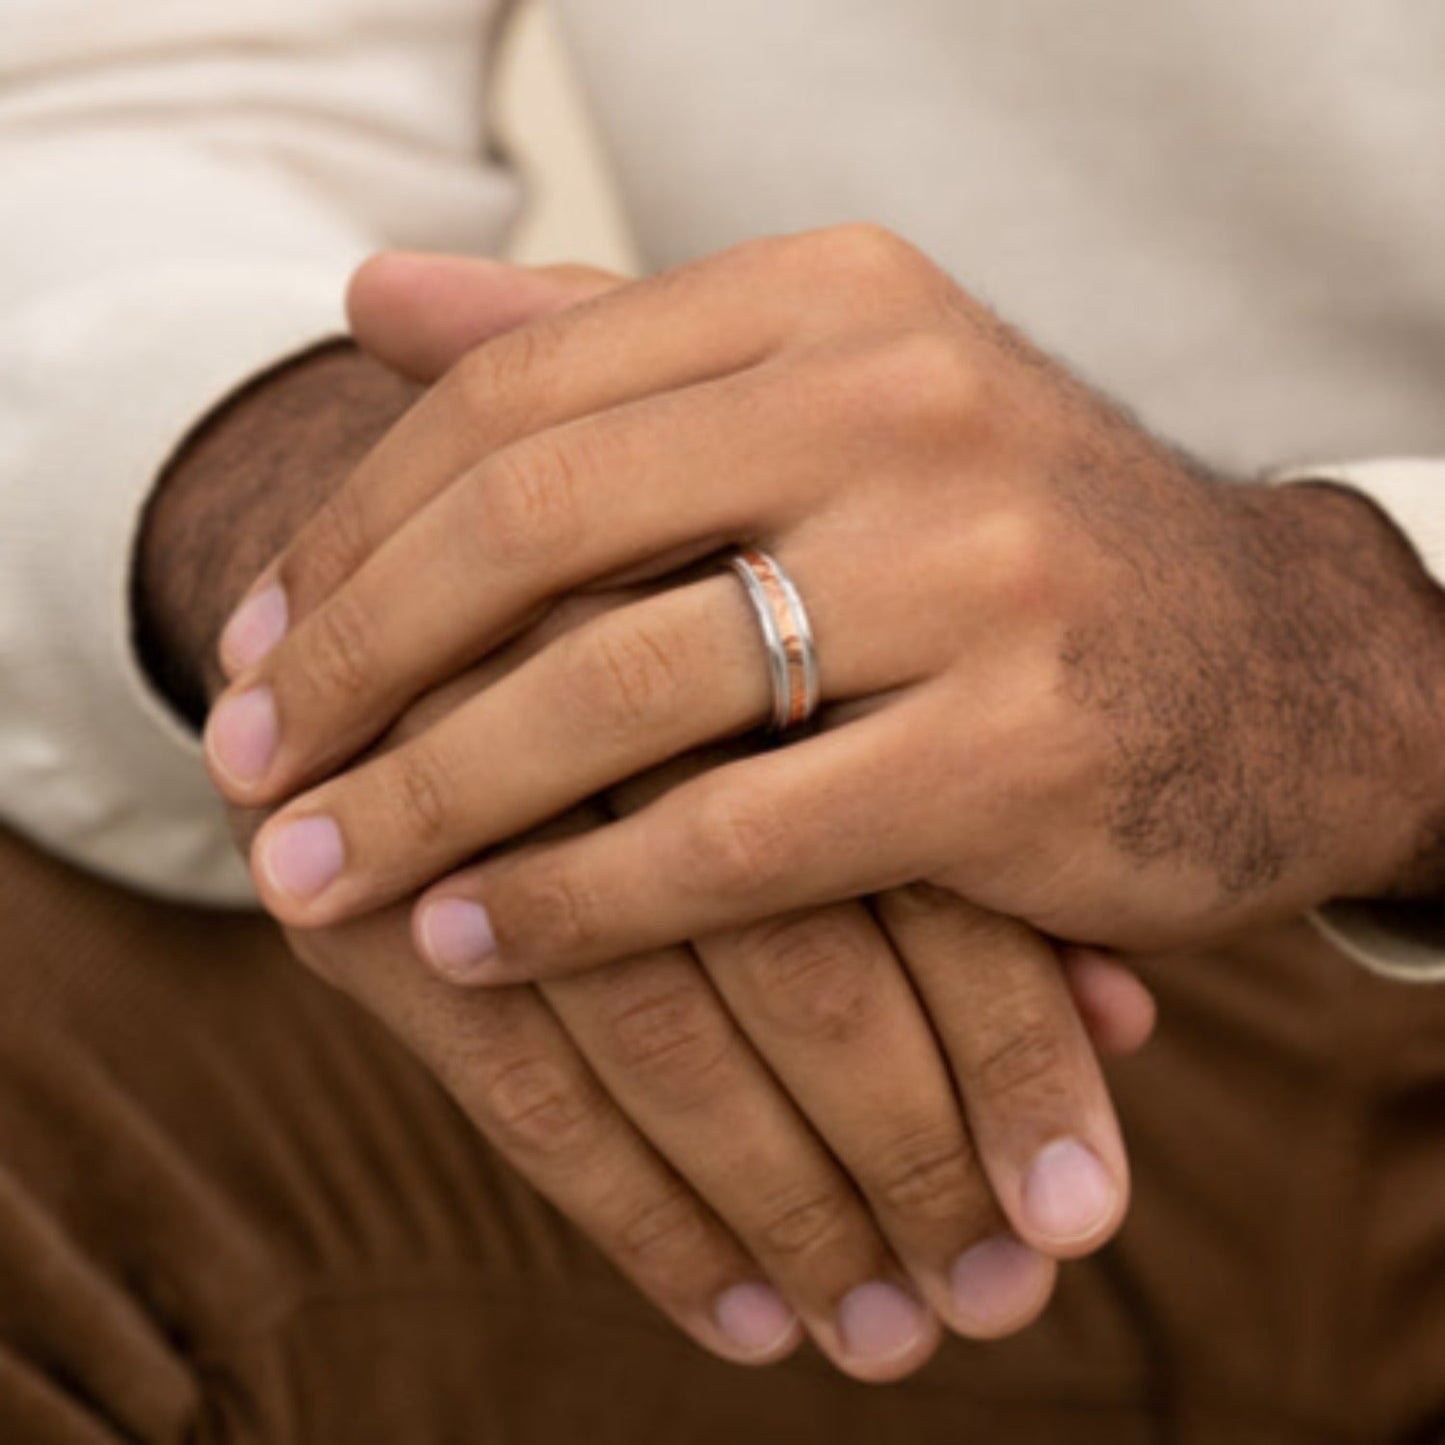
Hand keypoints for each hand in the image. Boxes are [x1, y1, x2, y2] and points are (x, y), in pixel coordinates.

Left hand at [137, 281, 1151, 1380]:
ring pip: (617, 691)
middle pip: (537, 528)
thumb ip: (605, 352)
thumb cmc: (1011, 547)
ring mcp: (975, 574)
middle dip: (352, 665)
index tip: (256, 652)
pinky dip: (576, 902)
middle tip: (244, 773)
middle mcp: (906, 404)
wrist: (1275, 668)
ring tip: (312, 879)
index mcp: (834, 303)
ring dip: (429, 799)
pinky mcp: (1019, 751)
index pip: (515, 403)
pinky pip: (728, 843)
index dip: (353, 536)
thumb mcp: (827, 408)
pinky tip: (469, 943)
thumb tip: (369, 298)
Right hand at [246, 600, 1141, 1380]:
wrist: (413, 612)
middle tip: (995, 1303)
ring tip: (879, 1336)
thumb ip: (968, 848)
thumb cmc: (691, 676)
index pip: (914, 861)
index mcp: (760, 617)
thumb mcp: (838, 725)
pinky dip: (640, 1215)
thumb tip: (1134, 1025)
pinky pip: (514, 1084)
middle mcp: (616, 690)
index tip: (1081, 1213)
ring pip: (657, 1028)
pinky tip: (741, 1316)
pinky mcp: (366, 900)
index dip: (1008, 1049)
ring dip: (781, 1208)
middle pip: (793, 951)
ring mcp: (473, 790)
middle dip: (904, 1155)